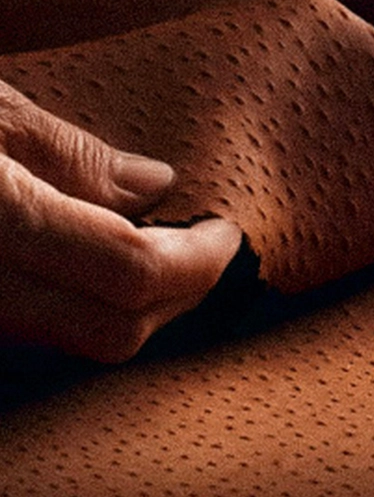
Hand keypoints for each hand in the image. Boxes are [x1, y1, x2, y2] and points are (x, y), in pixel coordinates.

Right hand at [0, 81, 240, 361]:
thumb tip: (157, 186)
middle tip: (205, 244)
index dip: (198, 259)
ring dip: (127, 305)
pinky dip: (77, 305)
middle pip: (110, 330)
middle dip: (175, 293)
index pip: (132, 273)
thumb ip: (70, 155)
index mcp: (0, 224)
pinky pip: (32, 332)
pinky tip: (89, 262)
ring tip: (156, 247)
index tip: (228, 231)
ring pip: (68, 341)